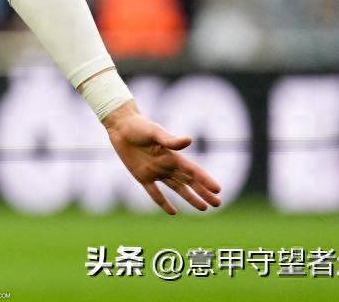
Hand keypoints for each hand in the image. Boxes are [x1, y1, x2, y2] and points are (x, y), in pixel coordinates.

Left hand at [103, 101, 222, 214]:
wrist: (120, 126)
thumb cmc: (139, 126)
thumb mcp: (155, 131)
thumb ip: (171, 140)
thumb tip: (190, 140)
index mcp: (172, 155)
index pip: (193, 171)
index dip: (205, 180)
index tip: (218, 190)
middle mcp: (167, 165)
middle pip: (189, 182)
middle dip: (203, 192)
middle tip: (217, 204)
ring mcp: (155, 172)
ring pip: (177, 188)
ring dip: (190, 198)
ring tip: (203, 208)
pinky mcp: (142, 176)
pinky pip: (154, 192)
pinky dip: (163, 202)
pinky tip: (173, 212)